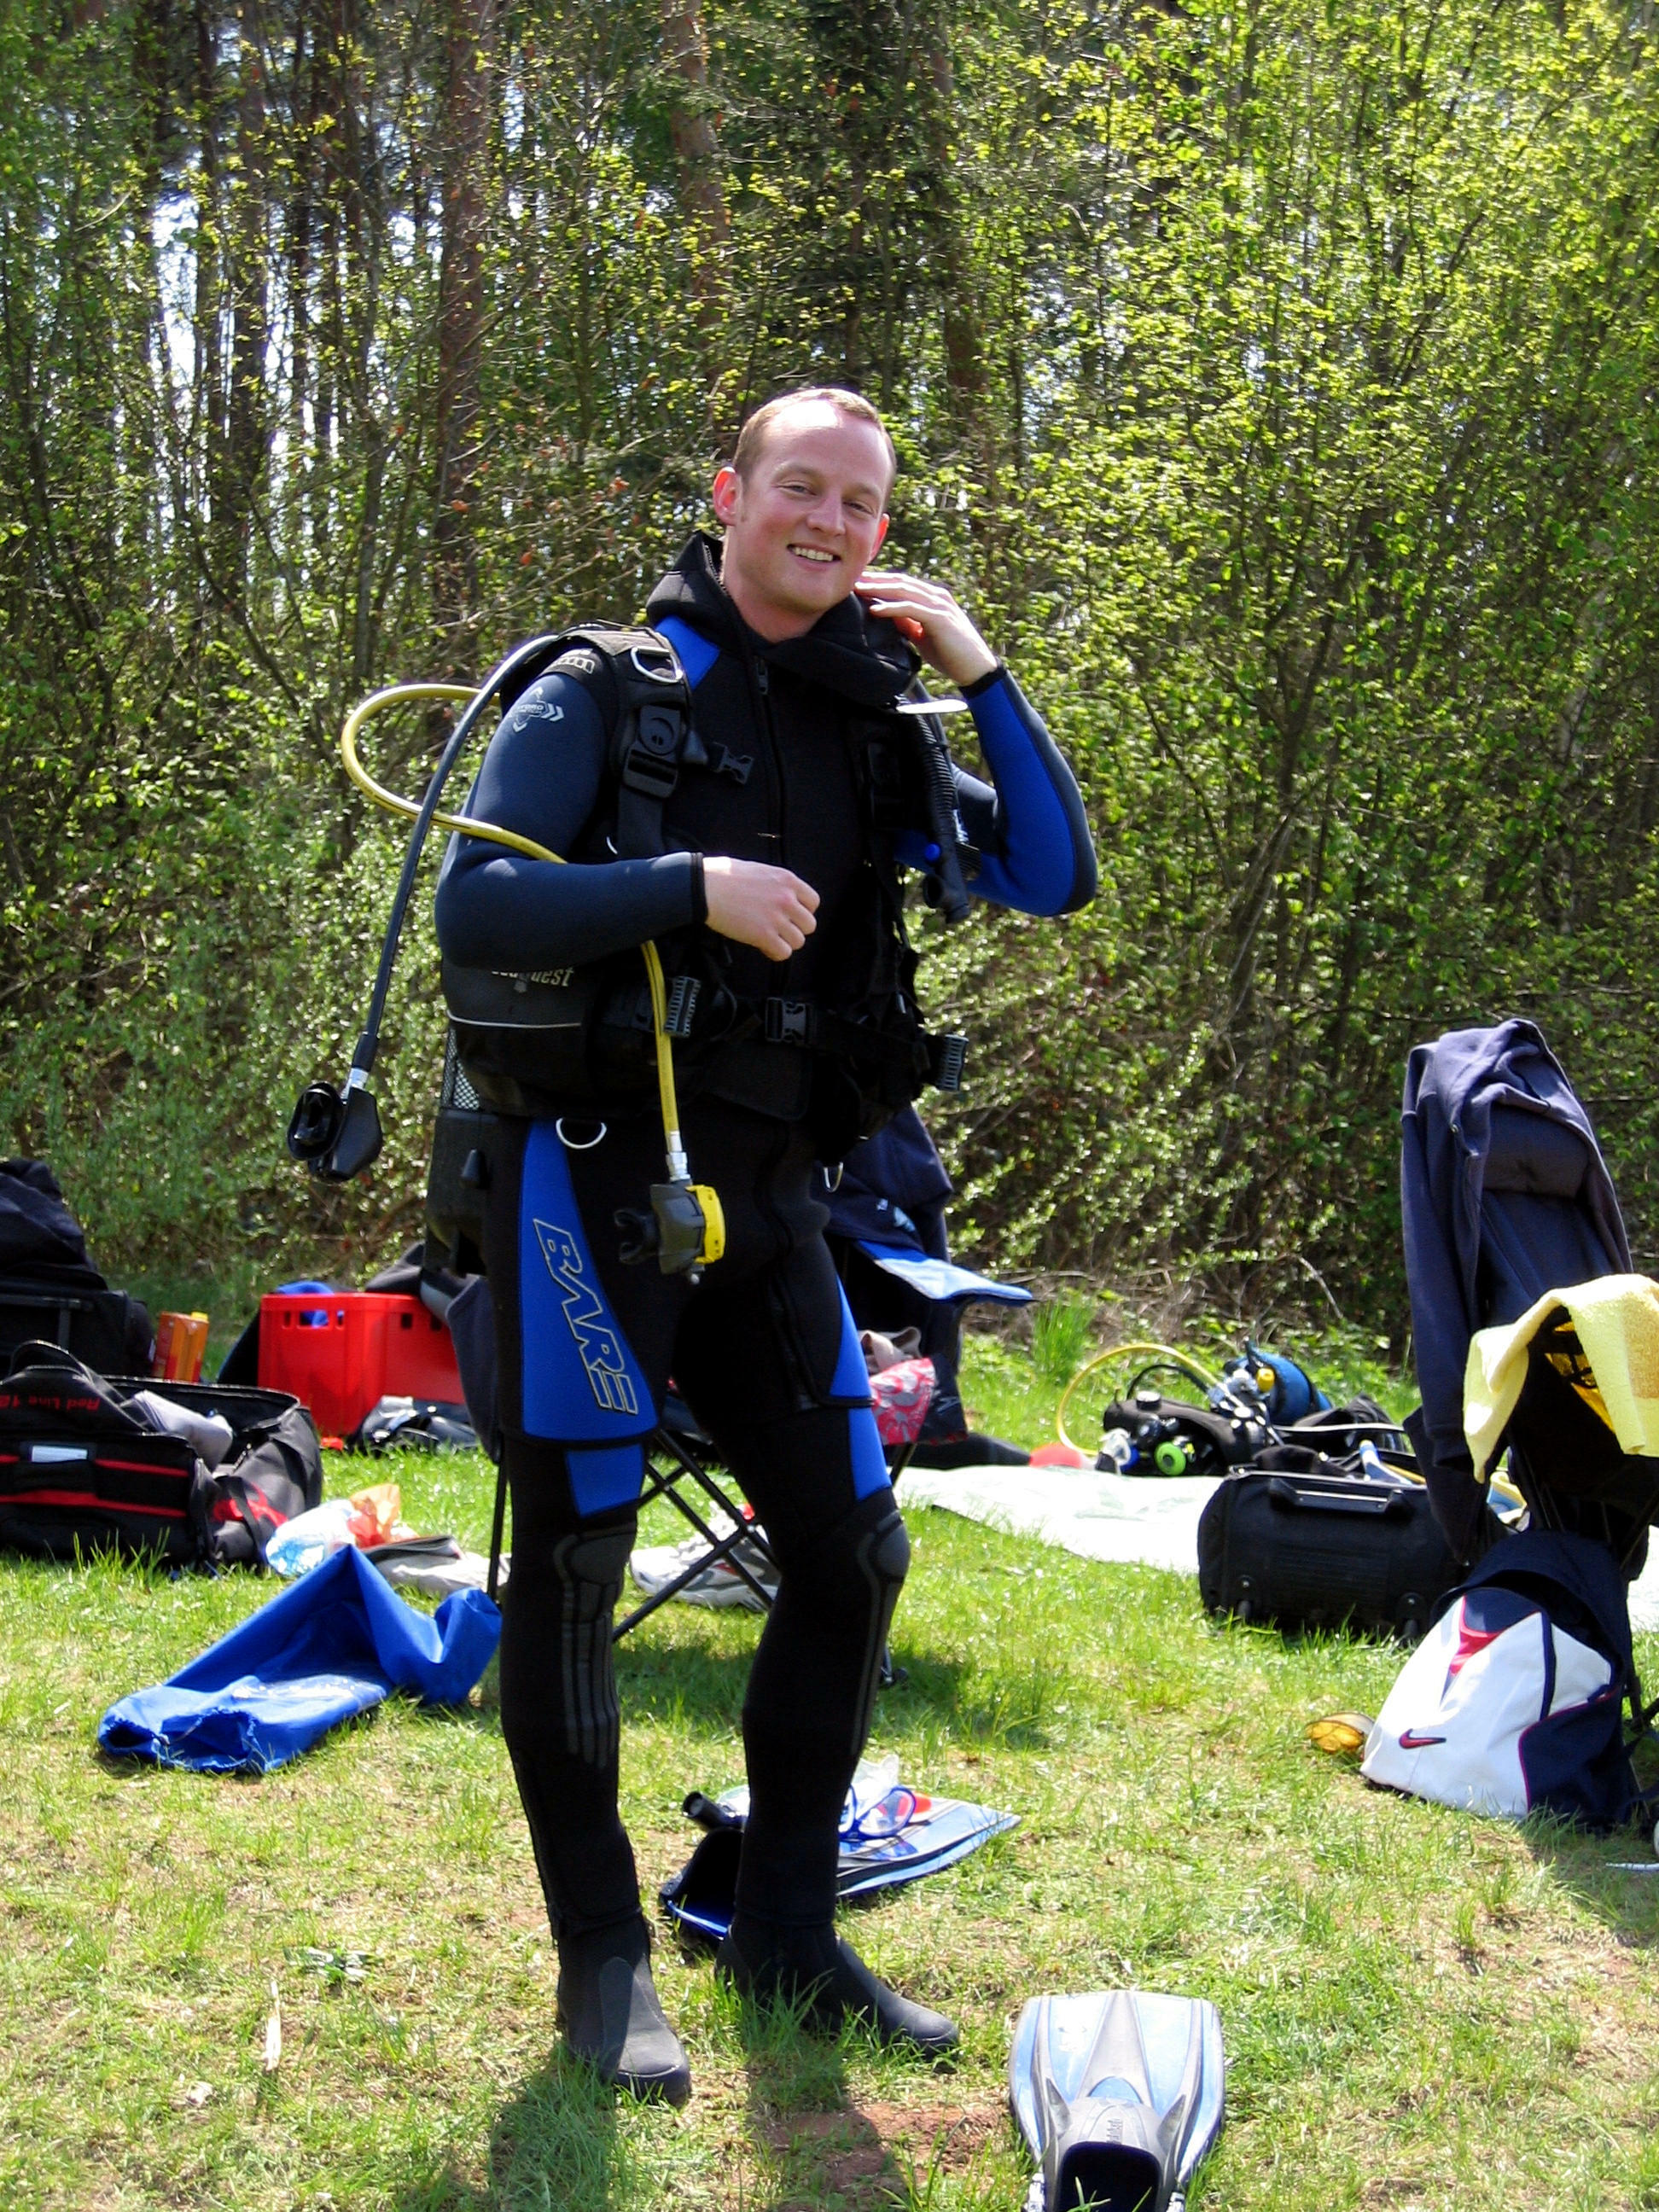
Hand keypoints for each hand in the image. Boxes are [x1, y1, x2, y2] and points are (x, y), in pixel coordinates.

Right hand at [703, 855, 819, 961]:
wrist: (704, 887)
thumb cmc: (723, 876)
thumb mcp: (758, 870)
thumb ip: (775, 884)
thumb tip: (780, 895)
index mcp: (787, 880)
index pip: (813, 902)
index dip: (803, 912)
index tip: (791, 915)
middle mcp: (786, 898)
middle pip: (809, 924)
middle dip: (795, 929)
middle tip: (779, 929)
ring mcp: (776, 917)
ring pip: (798, 941)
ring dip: (785, 942)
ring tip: (770, 938)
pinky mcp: (763, 934)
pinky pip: (784, 952)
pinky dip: (775, 952)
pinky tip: (764, 946)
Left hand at [852, 570, 998, 687]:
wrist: (976, 669)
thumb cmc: (950, 654)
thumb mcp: (923, 636)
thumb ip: (908, 623)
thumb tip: (887, 616)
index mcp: (933, 598)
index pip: (901, 583)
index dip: (879, 581)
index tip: (858, 583)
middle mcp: (936, 596)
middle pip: (900, 581)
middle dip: (874, 579)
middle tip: (851, 579)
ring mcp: (939, 605)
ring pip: (903, 590)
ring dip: (878, 589)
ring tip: (858, 589)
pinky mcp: (940, 618)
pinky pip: (911, 608)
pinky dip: (891, 608)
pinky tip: (875, 609)